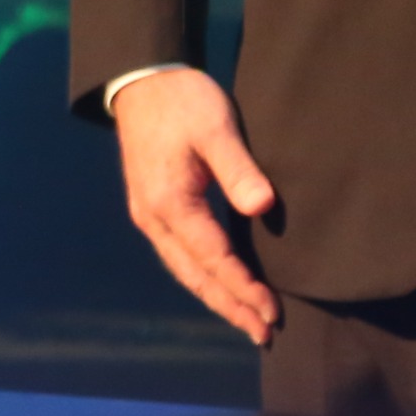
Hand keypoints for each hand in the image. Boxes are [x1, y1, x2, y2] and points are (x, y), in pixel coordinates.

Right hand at [112, 67, 277, 346]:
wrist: (142, 80)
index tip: (273, 312)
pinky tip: (219, 283)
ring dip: (216, 297)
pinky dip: (202, 277)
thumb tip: (264, 207)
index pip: (214, 259)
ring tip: (247, 320)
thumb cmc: (183, 100)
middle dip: (230, 307)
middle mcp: (154, 219)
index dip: (244, 288)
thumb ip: (239, 169)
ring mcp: (148, 216)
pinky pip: (179, 256)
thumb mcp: (216, 127)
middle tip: (264, 334)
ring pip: (185, 270)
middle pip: (195, 276)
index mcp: (171, 203)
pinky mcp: (151, 208)